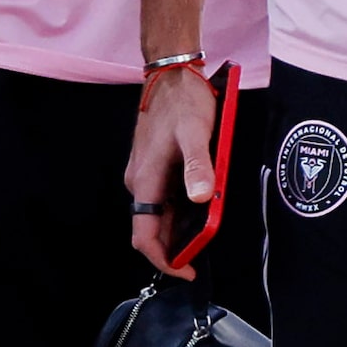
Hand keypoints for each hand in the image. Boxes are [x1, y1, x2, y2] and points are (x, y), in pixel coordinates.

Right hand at [123, 67, 218, 278]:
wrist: (171, 73)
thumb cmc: (183, 101)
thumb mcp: (195, 133)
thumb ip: (198, 167)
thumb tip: (200, 199)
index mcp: (145, 181)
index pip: (144, 237)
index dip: (164, 261)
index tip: (188, 272)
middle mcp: (140, 182)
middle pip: (151, 230)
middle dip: (175, 249)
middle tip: (204, 256)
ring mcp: (146, 174)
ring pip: (159, 216)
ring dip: (179, 230)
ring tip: (206, 234)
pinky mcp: (154, 166)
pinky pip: (164, 200)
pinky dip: (180, 212)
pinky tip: (201, 208)